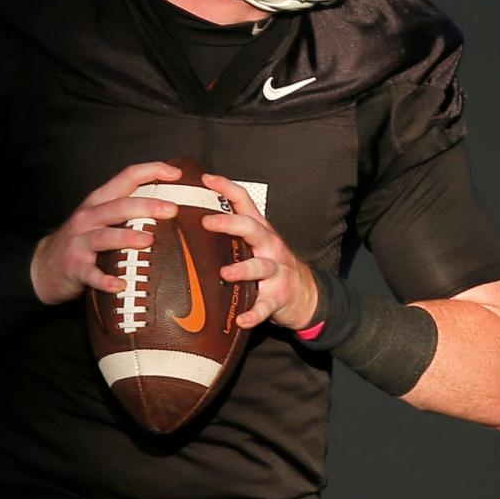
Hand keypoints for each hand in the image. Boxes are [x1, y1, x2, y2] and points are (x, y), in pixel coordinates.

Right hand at [30, 162, 180, 304]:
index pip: (126, 178)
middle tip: (171, 209)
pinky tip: (120, 284)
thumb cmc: (81, 241)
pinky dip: (105, 280)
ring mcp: (80, 242)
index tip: (176, 174)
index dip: (151, 171)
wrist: (44, 267)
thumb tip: (168, 205)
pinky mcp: (75, 267)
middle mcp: (88, 218)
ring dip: (127, 237)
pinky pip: (91, 274)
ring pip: (105, 236)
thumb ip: (126, 210)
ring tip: (149, 241)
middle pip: (119, 206)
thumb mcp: (99, 218)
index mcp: (98, 202)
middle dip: (146, 206)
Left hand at [199, 173, 317, 330]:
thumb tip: (193, 220)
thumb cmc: (271, 266)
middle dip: (230, 224)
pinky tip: (242, 320)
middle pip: (252, 229)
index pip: (245, 202)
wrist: (306, 295)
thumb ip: (233, 233)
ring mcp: (276, 273)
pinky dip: (254, 314)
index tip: (205, 178)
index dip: (226, 187)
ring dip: (243, 269)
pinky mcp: (278, 298)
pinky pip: (265, 307)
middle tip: (207, 222)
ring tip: (225, 274)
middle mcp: (270, 247)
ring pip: (261, 267)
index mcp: (260, 231)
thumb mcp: (257, 244)